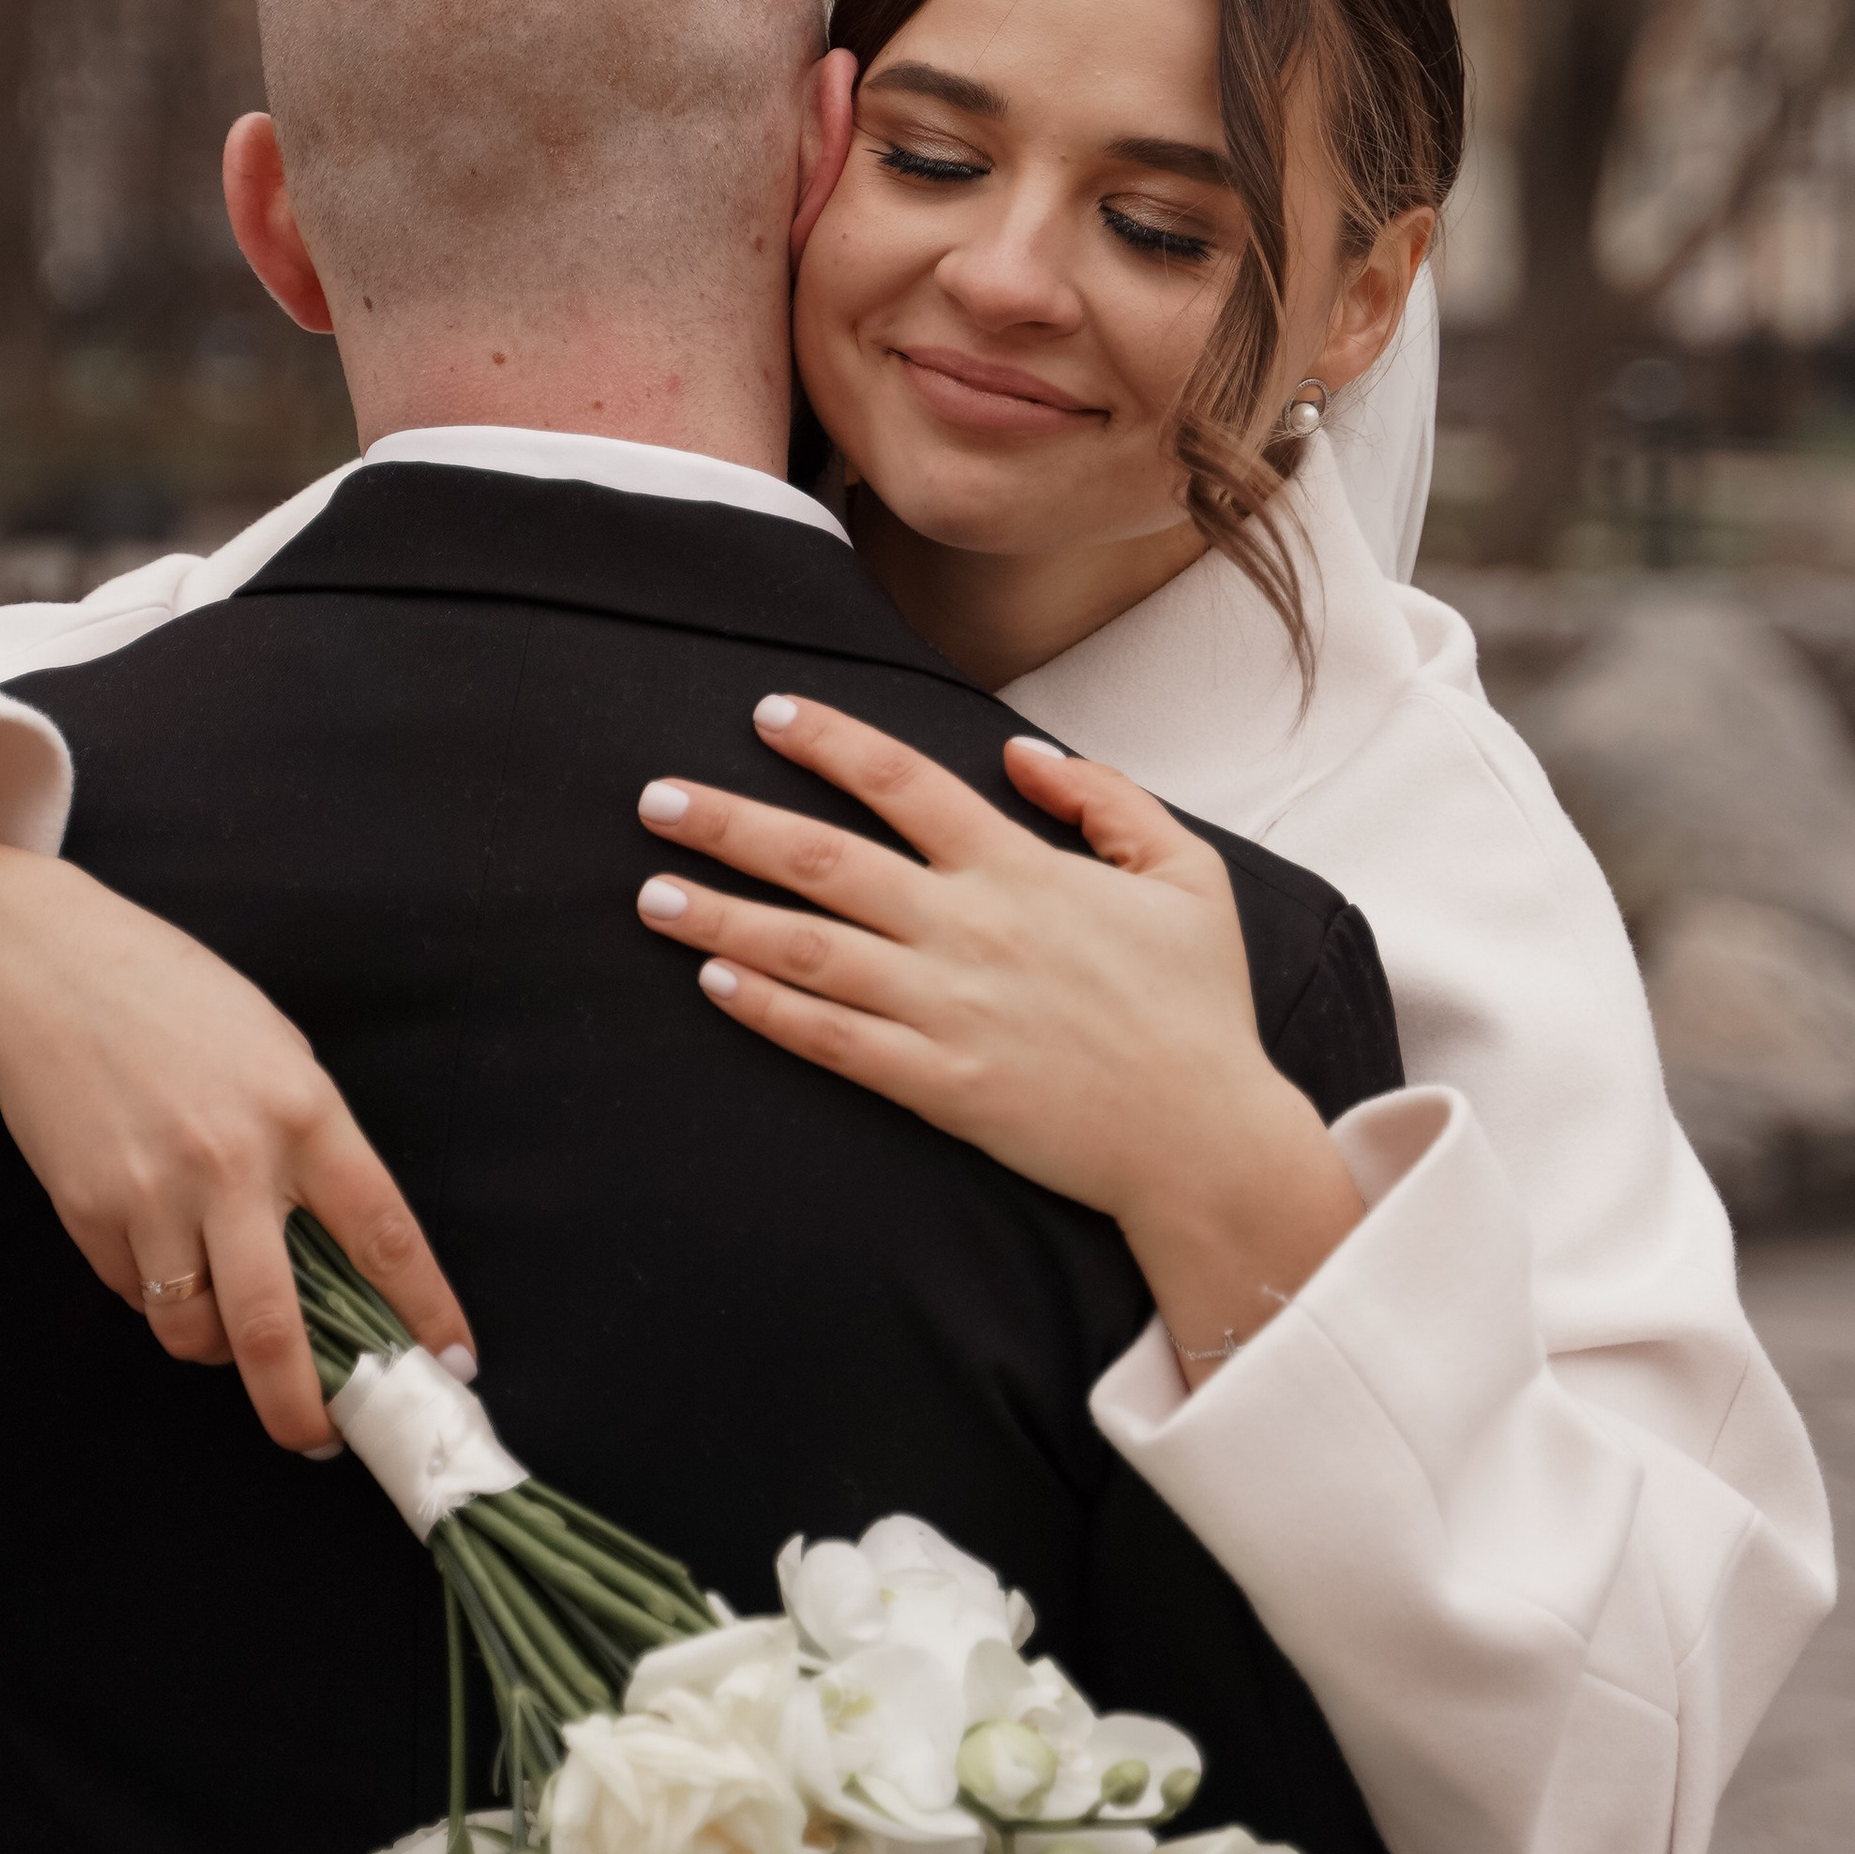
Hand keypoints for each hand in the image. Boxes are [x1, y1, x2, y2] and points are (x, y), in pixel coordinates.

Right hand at [0, 810, 471, 1452]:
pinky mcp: (89, 1214)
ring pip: (198, 1332)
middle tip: (321, 1438)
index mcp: (303, 1111)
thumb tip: (343, 1250)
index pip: (385, 1234)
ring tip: (234, 1339)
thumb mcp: (276, 1052)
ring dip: (222, 1355)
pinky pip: (138, 1298)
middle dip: (304, 1404)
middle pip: (281, 1324)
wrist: (45, 971)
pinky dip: (162, 1302)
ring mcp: (154, 1193)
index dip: (426, 1311)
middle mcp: (234, 1162)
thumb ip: (312, 1144)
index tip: (452, 1361)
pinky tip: (167, 1261)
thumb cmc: (177, 1003)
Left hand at [631, 695, 1364, 1373]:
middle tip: (656, 799)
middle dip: (731, 823)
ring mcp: (948, 1009)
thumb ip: (1105, 798)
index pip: (905, 782)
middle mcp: (970, 929)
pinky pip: (833, 1041)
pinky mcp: (939, 1085)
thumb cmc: (1196, 1004)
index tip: (766, 714)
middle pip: (825, 859)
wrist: (1204, 1138)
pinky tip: (712, 985)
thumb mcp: (1185, 872)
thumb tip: (1021, 752)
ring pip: (808, 949)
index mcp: (1022, 869)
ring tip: (650, 893)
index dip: (830, 742)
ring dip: (720, 916)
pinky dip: (767, 1011)